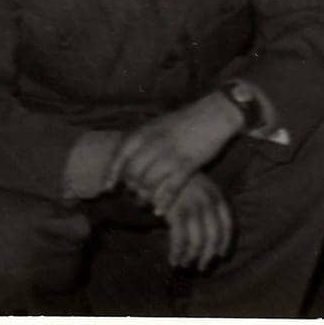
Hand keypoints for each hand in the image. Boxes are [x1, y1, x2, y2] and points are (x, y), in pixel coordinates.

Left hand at [104, 94, 242, 211]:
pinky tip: (160, 210)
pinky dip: (163, 202)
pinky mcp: (187, 164)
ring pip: (148, 184)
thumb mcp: (159, 124)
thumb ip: (143, 140)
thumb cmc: (185, 121)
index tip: (109, 188)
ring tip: (144, 204)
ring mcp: (170, 155)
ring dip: (144, 197)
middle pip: (133, 174)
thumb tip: (128, 159)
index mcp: (144, 131)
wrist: (214, 113)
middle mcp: (153, 143)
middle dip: (131, 188)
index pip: (120, 156)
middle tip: (133, 196)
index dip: (112, 174)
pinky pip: (170, 189)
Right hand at [162, 173, 234, 270]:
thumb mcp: (198, 190)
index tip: (221, 255)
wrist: (154, 169)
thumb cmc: (176, 183)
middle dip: (208, 255)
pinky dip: (177, 253)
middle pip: (213, 236)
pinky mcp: (175, 212)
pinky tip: (173, 260)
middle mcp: (206, 200)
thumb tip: (213, 241)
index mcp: (215, 194)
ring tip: (184, 263)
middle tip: (202, 267)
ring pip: (197, 242)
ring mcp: (191, 206)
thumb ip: (207, 210)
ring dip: (191, 257)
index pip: (227, 223)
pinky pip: (179, 241)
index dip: (225, 242)